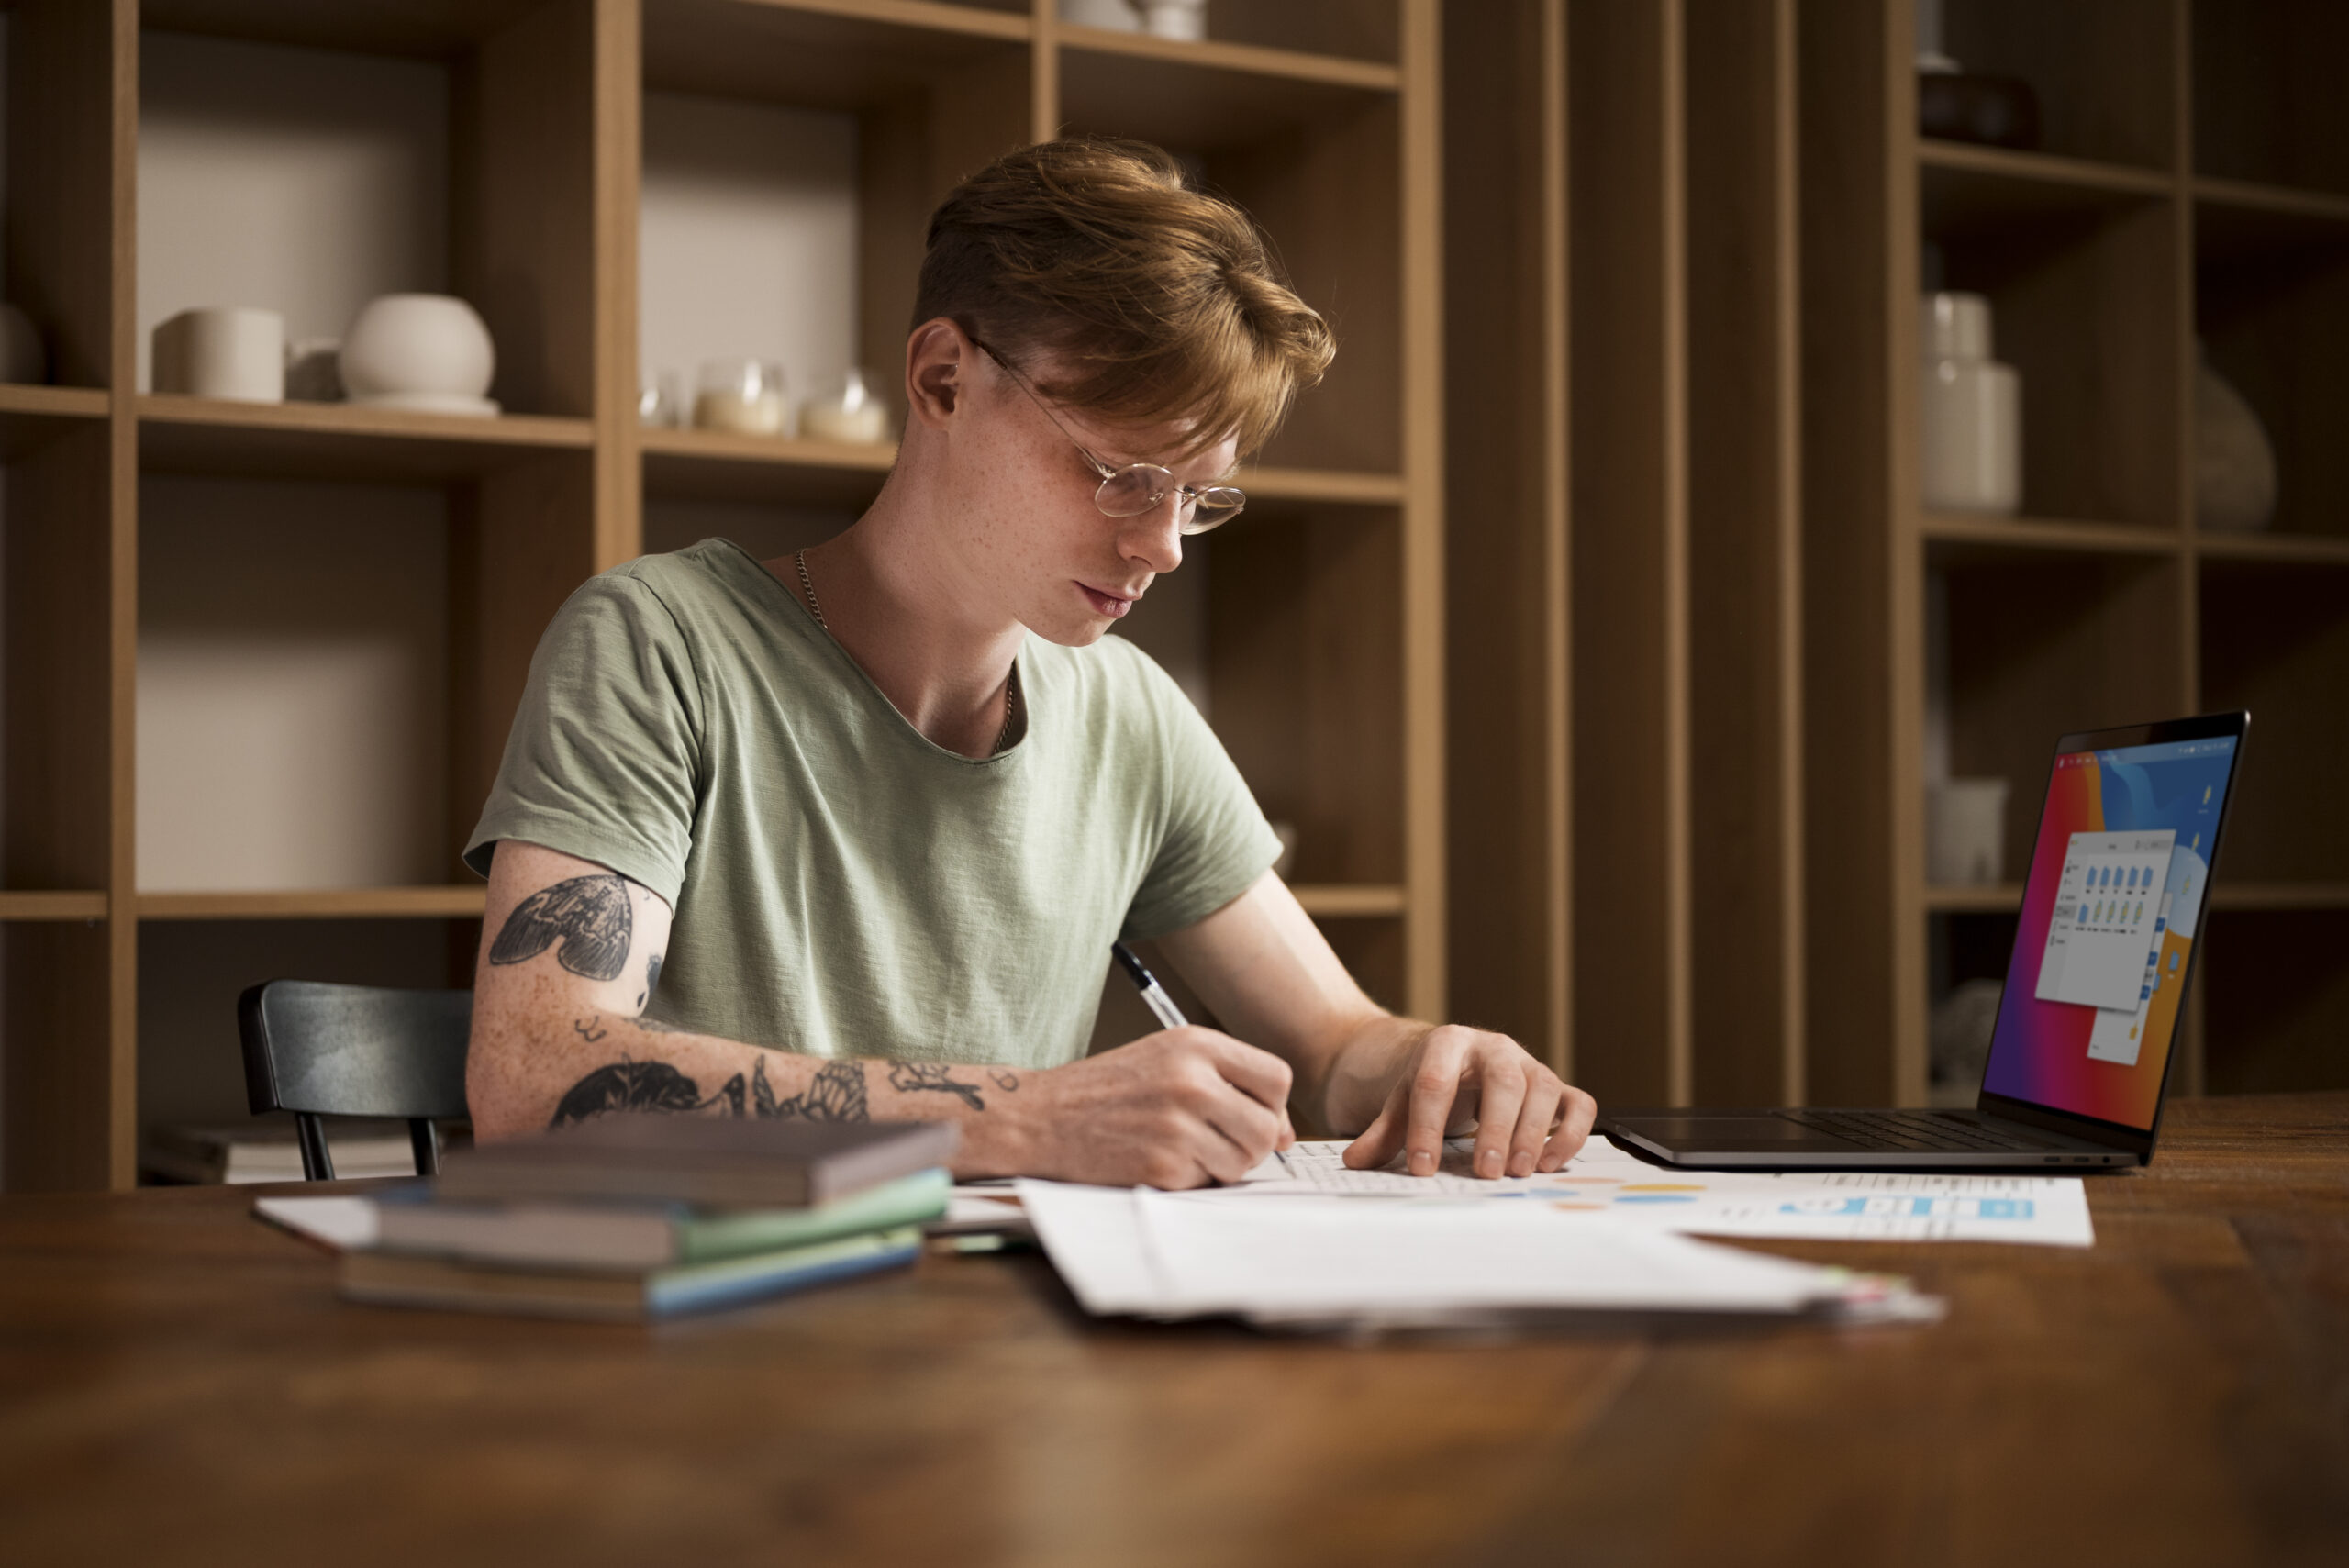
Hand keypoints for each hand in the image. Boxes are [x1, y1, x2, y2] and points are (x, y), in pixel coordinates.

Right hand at [1024, 1028, 1295, 1188]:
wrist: (1041, 1117)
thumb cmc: (1106, 1090)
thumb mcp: (1166, 1059)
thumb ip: (1226, 1080)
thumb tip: (1284, 1131)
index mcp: (1196, 1045)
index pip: (1277, 1079)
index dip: (1273, 1106)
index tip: (1255, 1118)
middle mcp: (1192, 1081)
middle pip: (1267, 1128)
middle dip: (1250, 1145)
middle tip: (1214, 1142)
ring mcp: (1178, 1126)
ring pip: (1243, 1162)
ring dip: (1220, 1166)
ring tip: (1179, 1149)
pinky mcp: (1162, 1167)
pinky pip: (1206, 1184)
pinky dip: (1188, 1181)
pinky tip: (1154, 1161)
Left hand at [1341, 1025, 1594, 1178]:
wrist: (1455, 1056)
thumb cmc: (1430, 1081)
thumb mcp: (1400, 1100)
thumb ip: (1382, 1132)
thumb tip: (1355, 1161)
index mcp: (1447, 1043)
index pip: (1435, 1081)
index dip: (1427, 1126)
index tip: (1422, 1167)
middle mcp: (1494, 1047)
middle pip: (1503, 1080)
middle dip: (1495, 1128)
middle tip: (1486, 1172)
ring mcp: (1529, 1064)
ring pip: (1543, 1088)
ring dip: (1534, 1133)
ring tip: (1517, 1172)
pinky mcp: (1555, 1086)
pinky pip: (1577, 1104)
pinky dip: (1570, 1133)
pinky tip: (1549, 1163)